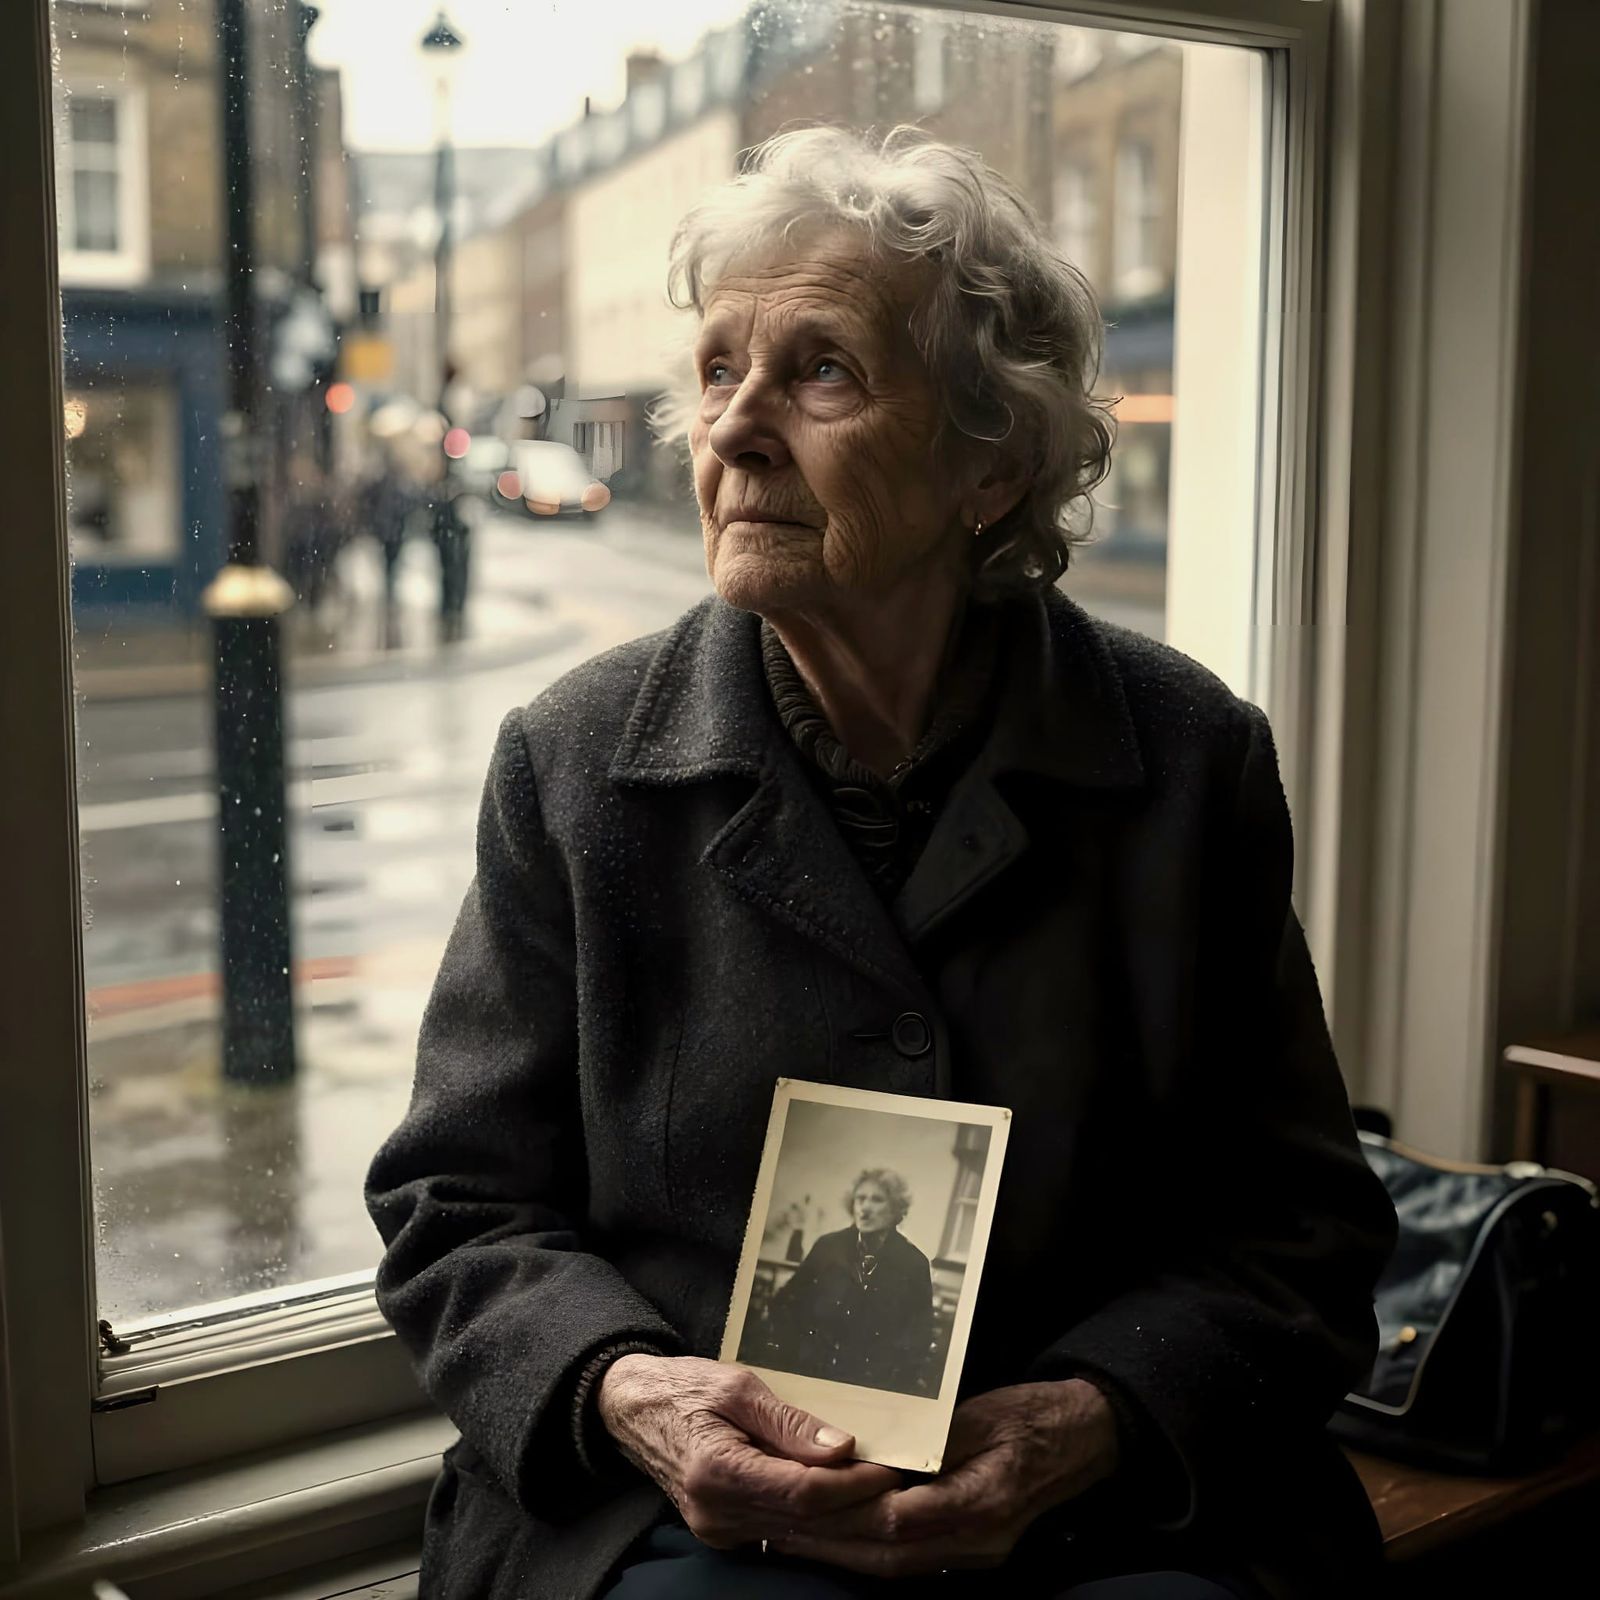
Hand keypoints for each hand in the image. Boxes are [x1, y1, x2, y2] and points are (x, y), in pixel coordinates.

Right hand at [596, 1354, 901, 1549]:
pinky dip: (816, 1516)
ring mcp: (720, 1530)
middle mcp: (718, 1514)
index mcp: (718, 1474)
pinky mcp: (725, 1531)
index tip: (890, 1468)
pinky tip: (844, 1499)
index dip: (853, 1485)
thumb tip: (842, 1448)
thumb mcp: (737, 1387)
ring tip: (882, 1489)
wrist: (631, 1409)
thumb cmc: (683, 1388)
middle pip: (806, 1521)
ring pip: (798, 1532)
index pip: (804, 1494)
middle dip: (858, 1505)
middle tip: (902, 1484)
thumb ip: (789, 1421)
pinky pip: (781, 1530)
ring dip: (842, 1513)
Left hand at [771, 1378, 1119, 1576]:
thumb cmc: (1031, 1416)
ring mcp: (975, 1552)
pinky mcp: (969, 1550)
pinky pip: (908, 1559)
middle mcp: (978, 1540)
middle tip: (781, 1524)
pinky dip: (867, 1550)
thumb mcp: (979, 1414)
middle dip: (832, 1542)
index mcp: (984, 1500)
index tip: (806, 1492)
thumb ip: (930, 1438)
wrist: (1082, 1439)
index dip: (851, 1507)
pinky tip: (835, 1537)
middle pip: (891, 1555)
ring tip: (792, 1535)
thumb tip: (876, 1449)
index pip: (902, 1517)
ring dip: (842, 1553)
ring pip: (895, 1565)